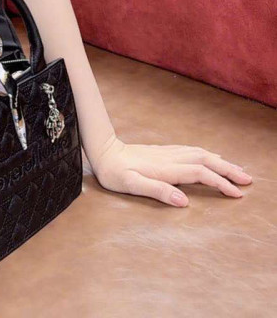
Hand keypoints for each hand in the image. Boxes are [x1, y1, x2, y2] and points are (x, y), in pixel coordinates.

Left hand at [91, 134, 252, 206]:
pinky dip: (207, 155)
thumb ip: (157, 191)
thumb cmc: (114, 172)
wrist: (103, 151)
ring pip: (200, 154)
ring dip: (220, 161)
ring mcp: (167, 153)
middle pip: (206, 160)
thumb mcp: (130, 185)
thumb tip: (184, 201)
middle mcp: (170, 158)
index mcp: (165, 169)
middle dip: (228, 170)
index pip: (200, 174)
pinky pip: (192, 151)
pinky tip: (211, 158)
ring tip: (236, 169)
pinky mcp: (163, 152)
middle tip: (248, 180)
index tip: (237, 193)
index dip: (220, 183)